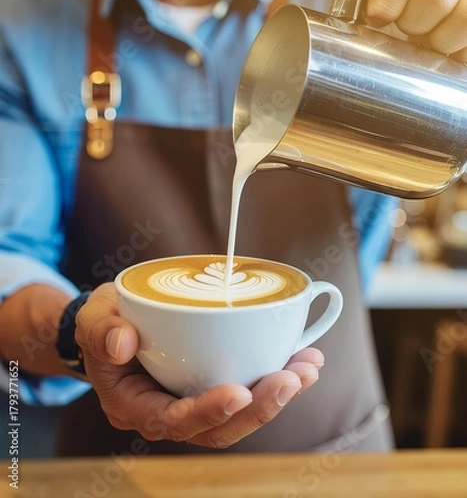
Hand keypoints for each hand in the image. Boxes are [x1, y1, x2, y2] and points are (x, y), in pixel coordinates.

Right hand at [75, 283, 321, 448]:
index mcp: (136, 405)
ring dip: (278, 395)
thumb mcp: (92, 319)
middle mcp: (169, 412)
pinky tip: (301, 358)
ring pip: (240, 414)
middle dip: (260, 408)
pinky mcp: (213, 384)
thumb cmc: (105, 324)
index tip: (239, 392)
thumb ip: (100, 330)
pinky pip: (247, 390)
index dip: (208, 412)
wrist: (116, 326)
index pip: (173, 420)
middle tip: (292, 379)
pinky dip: (276, 377)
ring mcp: (194, 401)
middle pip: (218, 429)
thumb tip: (123, 342)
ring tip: (308, 367)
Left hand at [367, 0, 466, 61]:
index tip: (379, 19)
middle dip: (414, 24)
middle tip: (411, 27)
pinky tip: (450, 41)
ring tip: (434, 35)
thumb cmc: (412, 0)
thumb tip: (376, 18)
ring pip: (462, 18)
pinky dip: (457, 48)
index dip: (386, 2)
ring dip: (440, 39)